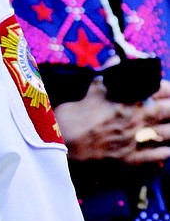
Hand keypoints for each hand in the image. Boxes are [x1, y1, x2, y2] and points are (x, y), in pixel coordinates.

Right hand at [55, 77, 169, 164]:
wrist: (61, 148)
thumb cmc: (70, 118)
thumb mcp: (88, 90)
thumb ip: (106, 75)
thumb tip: (115, 59)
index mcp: (128, 100)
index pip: (159, 89)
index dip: (167, 89)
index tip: (168, 90)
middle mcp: (136, 119)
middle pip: (168, 111)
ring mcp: (135, 141)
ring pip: (166, 134)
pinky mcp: (128, 161)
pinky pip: (154, 157)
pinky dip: (163, 153)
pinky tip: (166, 151)